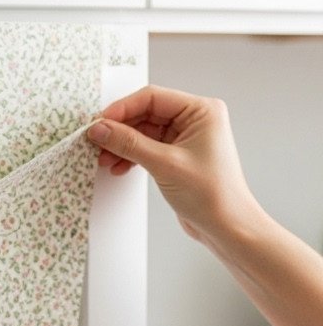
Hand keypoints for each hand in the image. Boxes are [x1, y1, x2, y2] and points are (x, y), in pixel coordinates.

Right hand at [87, 86, 259, 245]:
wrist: (227, 227)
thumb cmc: (212, 195)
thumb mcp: (165, 164)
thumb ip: (130, 144)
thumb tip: (101, 129)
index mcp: (201, 110)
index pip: (153, 98)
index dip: (122, 109)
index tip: (99, 123)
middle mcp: (195, 120)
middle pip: (147, 114)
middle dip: (121, 129)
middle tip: (97, 142)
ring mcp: (187, 138)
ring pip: (145, 132)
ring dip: (124, 145)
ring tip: (106, 159)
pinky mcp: (179, 156)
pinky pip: (149, 148)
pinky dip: (133, 156)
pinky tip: (120, 166)